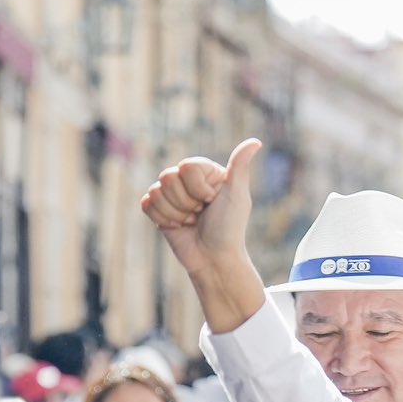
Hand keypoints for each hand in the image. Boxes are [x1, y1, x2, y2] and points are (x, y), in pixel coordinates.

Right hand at [140, 139, 261, 281]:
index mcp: (206, 172)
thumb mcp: (237, 195)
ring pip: (156, 191)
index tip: (211, 201)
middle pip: (168, 177)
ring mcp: (171, 194)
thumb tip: (255, 142)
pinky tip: (178, 227)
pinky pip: (147, 204)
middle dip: (186, 202)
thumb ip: (239, 166)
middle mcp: (187, 180)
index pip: (186, 167)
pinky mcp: (158, 210)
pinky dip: (163, 219)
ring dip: (176, 213)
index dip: (197, 188)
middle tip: (200, 214)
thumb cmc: (229, 228)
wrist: (214, 259)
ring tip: (191, 221)